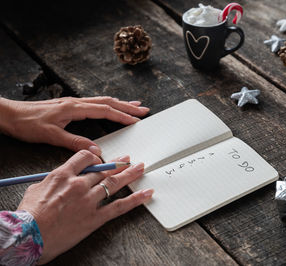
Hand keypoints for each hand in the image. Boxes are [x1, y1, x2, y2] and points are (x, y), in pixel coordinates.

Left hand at [0, 96, 148, 154]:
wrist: (9, 114)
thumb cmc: (27, 124)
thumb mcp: (51, 136)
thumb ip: (75, 142)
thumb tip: (96, 150)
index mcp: (74, 108)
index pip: (105, 111)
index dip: (122, 116)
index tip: (136, 120)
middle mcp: (76, 102)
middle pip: (108, 102)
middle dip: (128, 106)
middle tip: (144, 110)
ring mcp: (73, 102)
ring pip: (102, 100)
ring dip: (120, 103)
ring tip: (134, 105)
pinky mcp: (69, 105)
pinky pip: (94, 103)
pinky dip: (108, 105)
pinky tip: (110, 107)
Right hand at [17, 150, 153, 263]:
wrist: (28, 236)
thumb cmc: (28, 215)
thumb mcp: (36, 189)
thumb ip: (53, 180)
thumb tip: (61, 179)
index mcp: (63, 175)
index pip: (85, 157)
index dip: (96, 156)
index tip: (102, 158)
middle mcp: (79, 184)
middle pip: (103, 170)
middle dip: (118, 164)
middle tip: (128, 160)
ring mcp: (89, 200)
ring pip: (114, 183)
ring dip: (130, 175)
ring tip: (140, 168)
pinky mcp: (95, 217)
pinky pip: (119, 206)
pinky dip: (135, 199)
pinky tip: (146, 193)